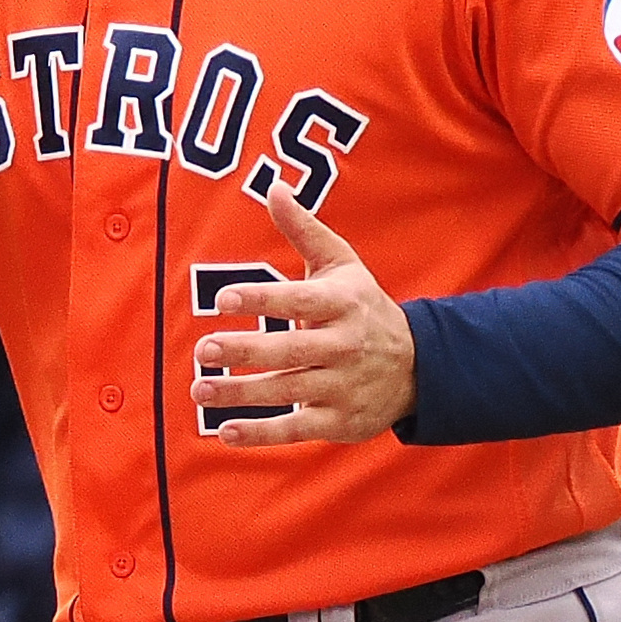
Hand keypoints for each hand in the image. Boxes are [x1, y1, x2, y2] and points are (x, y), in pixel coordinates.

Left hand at [196, 187, 416, 446]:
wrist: (420, 367)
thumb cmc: (363, 308)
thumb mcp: (341, 265)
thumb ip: (304, 230)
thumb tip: (274, 187)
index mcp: (342, 304)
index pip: (298, 300)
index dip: (261, 300)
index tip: (223, 300)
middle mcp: (344, 346)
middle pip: (290, 350)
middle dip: (245, 350)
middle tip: (203, 350)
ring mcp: (342, 386)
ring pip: (287, 392)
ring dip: (241, 394)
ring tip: (200, 389)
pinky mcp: (340, 421)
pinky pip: (296, 429)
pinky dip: (261, 434)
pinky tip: (225, 431)